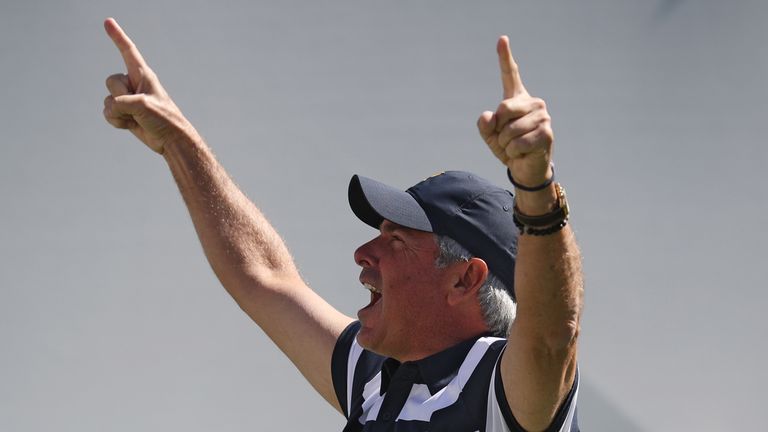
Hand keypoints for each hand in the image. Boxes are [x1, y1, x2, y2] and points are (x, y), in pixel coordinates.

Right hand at [102, 18, 194, 153]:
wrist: (170, 140)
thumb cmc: (163, 119)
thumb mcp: (143, 106)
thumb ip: (121, 102)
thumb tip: (109, 109)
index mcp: (143, 75)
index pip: (128, 51)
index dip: (117, 36)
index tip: (108, 22)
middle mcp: (133, 83)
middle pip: (111, 81)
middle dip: (121, 96)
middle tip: (139, 106)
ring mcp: (127, 98)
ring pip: (107, 100)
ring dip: (119, 113)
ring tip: (138, 117)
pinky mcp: (123, 112)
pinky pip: (107, 113)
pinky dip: (117, 121)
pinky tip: (132, 125)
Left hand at [477, 36, 553, 188]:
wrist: (526, 169)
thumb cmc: (509, 148)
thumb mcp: (491, 136)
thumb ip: (485, 125)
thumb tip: (489, 116)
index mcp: (518, 100)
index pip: (511, 75)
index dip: (505, 57)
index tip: (502, 39)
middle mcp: (533, 103)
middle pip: (503, 108)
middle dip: (499, 129)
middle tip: (507, 139)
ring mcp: (542, 117)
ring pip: (509, 129)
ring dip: (506, 144)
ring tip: (516, 147)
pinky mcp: (546, 133)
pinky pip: (518, 143)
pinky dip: (514, 152)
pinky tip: (523, 153)